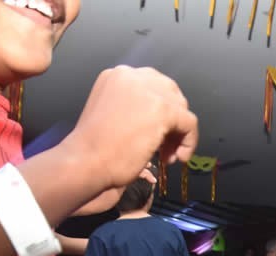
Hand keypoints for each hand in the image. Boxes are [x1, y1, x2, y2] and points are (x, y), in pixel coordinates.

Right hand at [62, 66, 198, 191]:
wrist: (85, 160)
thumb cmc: (95, 147)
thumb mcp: (112, 112)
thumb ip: (134, 106)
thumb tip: (162, 117)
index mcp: (118, 75)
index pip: (153, 86)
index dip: (160, 111)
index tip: (157, 135)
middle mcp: (132, 75)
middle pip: (170, 93)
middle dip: (172, 121)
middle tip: (165, 148)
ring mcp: (148, 90)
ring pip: (181, 108)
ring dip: (179, 134)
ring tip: (167, 156)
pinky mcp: (162, 109)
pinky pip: (189, 123)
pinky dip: (189, 142)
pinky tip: (178, 158)